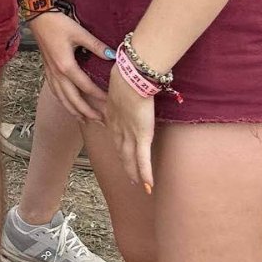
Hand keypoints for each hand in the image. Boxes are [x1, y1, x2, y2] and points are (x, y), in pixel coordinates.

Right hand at [30, 10, 110, 121]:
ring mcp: (51, 73)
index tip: (110, 104)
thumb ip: (96, 46)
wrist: (38, 17)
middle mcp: (57, 74)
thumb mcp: (79, 33)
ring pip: (62, 98)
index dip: (98, 96)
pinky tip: (68, 105)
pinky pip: (55, 91)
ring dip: (74, 111)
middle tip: (100, 121)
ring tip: (85, 120)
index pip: (85, 87)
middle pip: (72, 99)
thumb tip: (113, 56)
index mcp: (66, 66)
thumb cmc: (58, 23)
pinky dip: (63, 102)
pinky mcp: (47, 70)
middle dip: (87, 112)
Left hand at [105, 61, 156, 191]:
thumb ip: (121, 91)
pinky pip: (143, 160)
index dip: (119, 145)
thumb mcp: (119, 85)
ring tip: (138, 183)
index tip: (121, 151)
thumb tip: (123, 86)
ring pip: (131, 159)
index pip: (115, 135)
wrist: (130, 78)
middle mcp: (118, 128)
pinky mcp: (142, 136)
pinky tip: (149, 185)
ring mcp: (130, 134)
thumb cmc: (127, 76)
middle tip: (129, 175)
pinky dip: (146, 173)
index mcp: (113, 116)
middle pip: (121, 151)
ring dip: (134, 172)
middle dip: (125, 164)